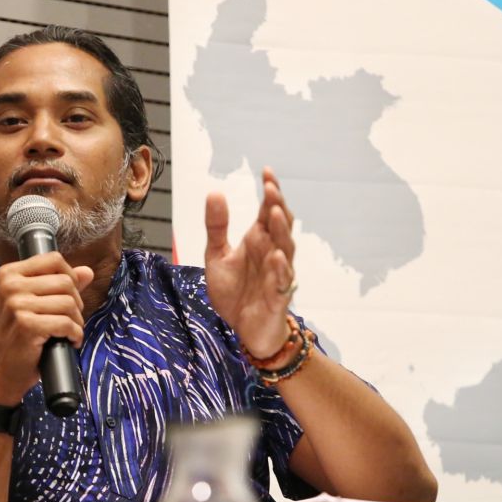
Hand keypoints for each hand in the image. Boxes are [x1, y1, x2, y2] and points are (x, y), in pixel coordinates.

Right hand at [0, 253, 93, 404]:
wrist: (2, 371)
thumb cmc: (18, 337)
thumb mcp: (34, 304)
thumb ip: (59, 285)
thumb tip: (87, 272)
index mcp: (9, 274)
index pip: (54, 260)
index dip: (69, 278)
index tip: (67, 297)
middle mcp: (10, 285)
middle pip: (65, 282)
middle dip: (75, 304)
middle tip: (68, 320)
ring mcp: (17, 304)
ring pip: (69, 302)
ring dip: (76, 321)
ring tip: (67, 332)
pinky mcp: (27, 325)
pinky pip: (67, 323)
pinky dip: (74, 335)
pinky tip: (68, 341)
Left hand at [205, 167, 295, 357]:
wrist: (242, 329)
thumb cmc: (235, 292)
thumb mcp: (217, 256)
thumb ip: (217, 227)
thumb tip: (214, 192)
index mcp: (259, 240)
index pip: (268, 211)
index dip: (270, 192)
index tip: (266, 171)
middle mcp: (272, 252)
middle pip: (280, 225)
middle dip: (277, 206)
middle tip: (270, 188)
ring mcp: (278, 273)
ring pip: (286, 248)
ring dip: (281, 231)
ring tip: (273, 213)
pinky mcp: (278, 296)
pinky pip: (283, 280)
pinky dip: (281, 268)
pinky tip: (277, 256)